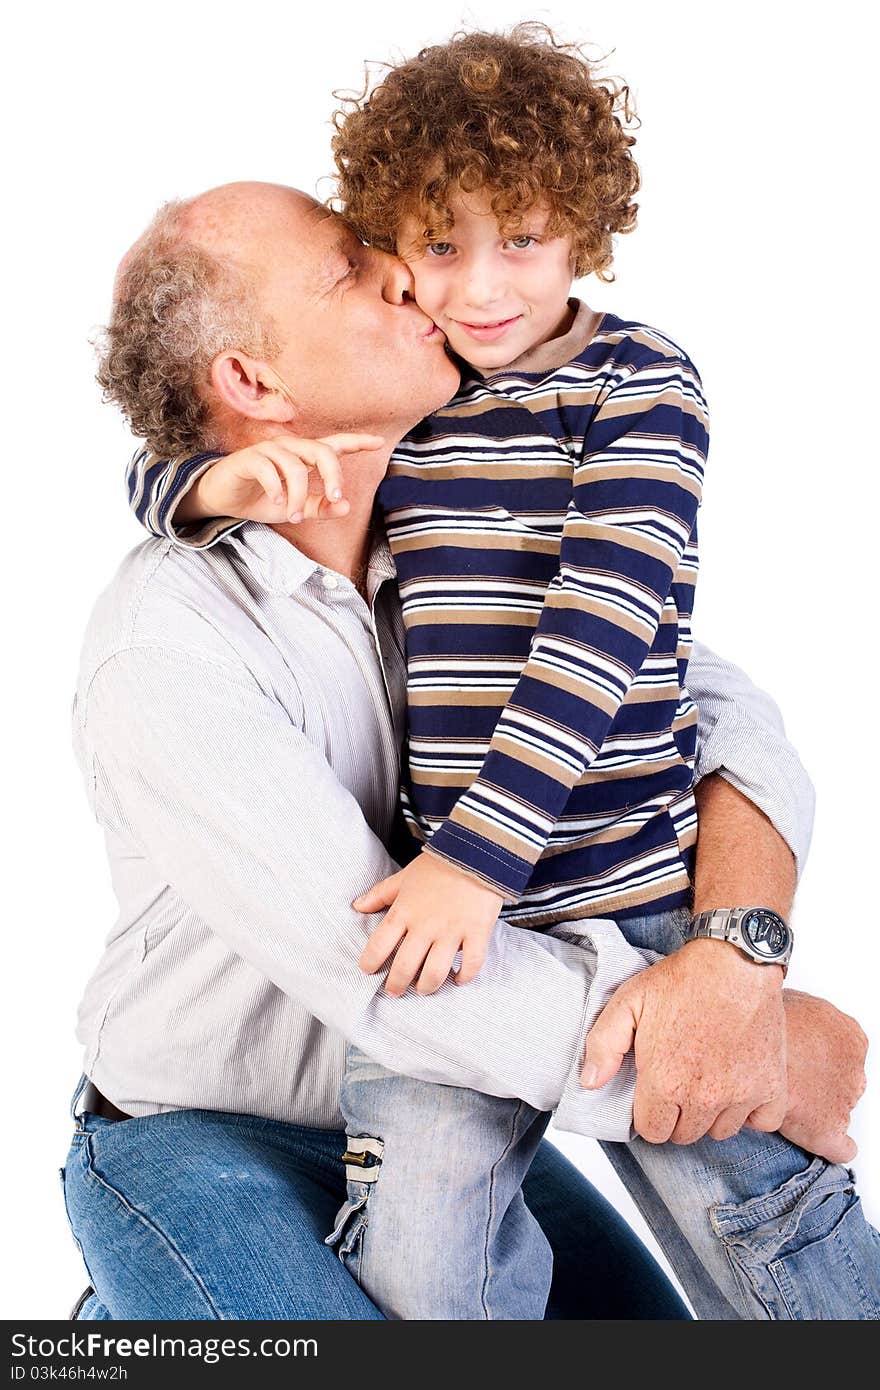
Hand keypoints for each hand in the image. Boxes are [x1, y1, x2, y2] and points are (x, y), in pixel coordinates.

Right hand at [178, 433, 384, 524]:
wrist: (223, 499)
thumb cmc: (261, 498)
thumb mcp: (294, 508)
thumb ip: (319, 508)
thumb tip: (345, 507)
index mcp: (303, 457)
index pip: (334, 445)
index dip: (357, 442)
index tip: (378, 442)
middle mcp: (289, 448)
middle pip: (321, 451)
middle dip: (332, 474)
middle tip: (335, 497)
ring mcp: (268, 450)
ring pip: (295, 466)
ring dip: (298, 495)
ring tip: (293, 517)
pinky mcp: (248, 458)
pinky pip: (268, 469)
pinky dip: (276, 487)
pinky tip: (277, 501)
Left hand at [353, 853, 503, 995]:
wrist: (477, 851)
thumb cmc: (438, 865)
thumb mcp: (404, 877)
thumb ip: (380, 894)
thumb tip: (356, 906)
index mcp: (405, 911)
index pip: (379, 944)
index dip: (370, 962)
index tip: (368, 970)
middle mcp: (426, 925)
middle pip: (405, 967)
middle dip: (396, 985)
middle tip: (394, 991)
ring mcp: (452, 931)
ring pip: (435, 973)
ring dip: (427, 987)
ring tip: (423, 989)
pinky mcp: (477, 932)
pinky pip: (471, 965)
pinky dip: (464, 977)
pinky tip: (458, 979)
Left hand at [581, 938, 786, 1143]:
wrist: (736, 961)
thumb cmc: (683, 980)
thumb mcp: (629, 1001)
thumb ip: (603, 1045)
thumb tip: (591, 1083)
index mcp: (666, 1081)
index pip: (653, 1131)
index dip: (650, 1113)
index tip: (655, 1091)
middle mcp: (704, 1097)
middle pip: (685, 1135)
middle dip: (678, 1114)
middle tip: (680, 1080)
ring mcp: (742, 1095)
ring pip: (721, 1131)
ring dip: (712, 1114)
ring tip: (708, 1079)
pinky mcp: (772, 1086)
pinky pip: (763, 1122)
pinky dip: (753, 1111)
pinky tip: (740, 1084)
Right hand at [776, 989, 867, 1162]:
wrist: (750, 1050)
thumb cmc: (766, 1023)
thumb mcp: (792, 1000)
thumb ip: (803, 1014)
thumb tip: (789, 1017)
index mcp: (850, 1037)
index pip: (843, 1051)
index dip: (817, 1055)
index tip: (799, 1057)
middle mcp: (853, 1071)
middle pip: (840, 1081)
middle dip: (816, 1081)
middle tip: (785, 1077)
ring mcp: (843, 1101)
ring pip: (834, 1108)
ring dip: (812, 1107)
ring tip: (778, 1099)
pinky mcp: (828, 1131)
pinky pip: (840, 1147)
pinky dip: (831, 1145)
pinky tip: (811, 1136)